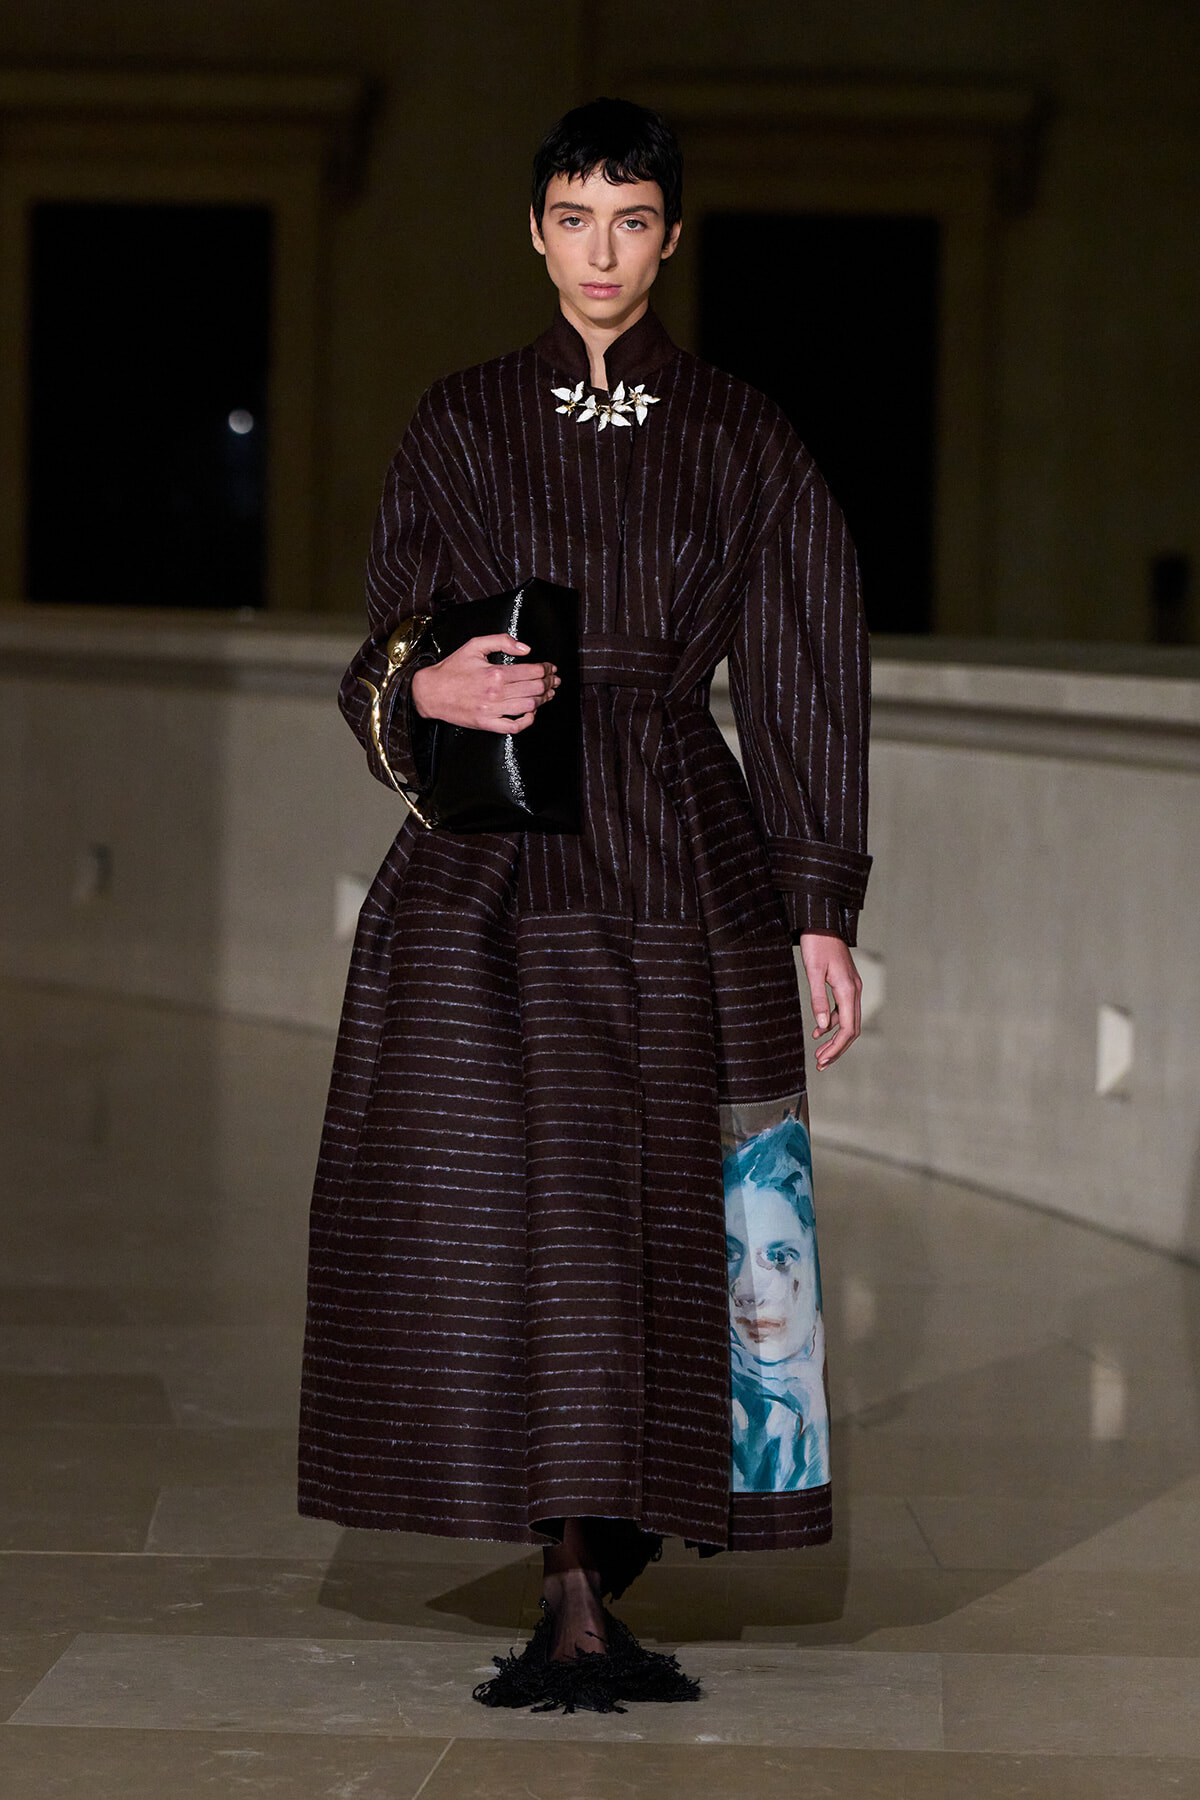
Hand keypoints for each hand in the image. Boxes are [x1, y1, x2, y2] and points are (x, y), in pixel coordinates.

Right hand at [411, 634, 559, 732]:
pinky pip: (514, 726)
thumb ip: (501, 641)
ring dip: (543, 700)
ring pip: (529, 707)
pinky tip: (532, 713)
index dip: (546, 670)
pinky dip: (527, 721)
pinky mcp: (487, 723)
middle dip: (549, 683)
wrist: (430, 692)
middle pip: (535, 689)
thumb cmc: (452, 669)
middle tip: (553, 681)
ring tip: (547, 694)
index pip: (532, 671)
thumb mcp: (474, 646)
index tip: (550, 668)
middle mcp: (496, 693)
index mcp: (495, 673)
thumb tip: (526, 649)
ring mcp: (492, 710)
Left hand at [798, 932, 861, 1069]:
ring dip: (834, 1039)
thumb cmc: (816, 943)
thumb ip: (818, 999)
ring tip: (819, 1053)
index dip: (836, 1047)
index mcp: (847, 989)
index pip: (847, 1028)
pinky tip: (819, 1032)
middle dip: (837, 1049)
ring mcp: (851, 987)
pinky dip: (832, 1023)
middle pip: (851, 1029)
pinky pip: (843, 1010)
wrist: (822, 922)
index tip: (822, 1060)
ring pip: (848, 1021)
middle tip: (820, 1064)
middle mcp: (854, 990)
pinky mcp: (846, 984)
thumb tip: (822, 1027)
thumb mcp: (813, 971)